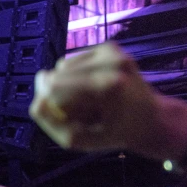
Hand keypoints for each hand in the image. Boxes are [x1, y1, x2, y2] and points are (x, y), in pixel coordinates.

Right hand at [29, 42, 159, 152]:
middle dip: (57, 94)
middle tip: (80, 111)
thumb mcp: (79, 141)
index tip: (64, 117)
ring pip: (62, 65)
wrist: (149, 118)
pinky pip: (74, 59)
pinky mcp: (110, 46)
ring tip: (88, 99)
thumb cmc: (113, 134)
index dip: (50, 104)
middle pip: (56, 74)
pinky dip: (76, 75)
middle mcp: (111, 62)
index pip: (54, 87)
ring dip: (67, 84)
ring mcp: (112, 51)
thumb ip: (52, 123)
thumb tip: (37, 100)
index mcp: (108, 87)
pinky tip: (93, 88)